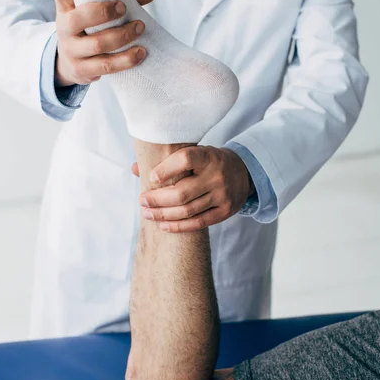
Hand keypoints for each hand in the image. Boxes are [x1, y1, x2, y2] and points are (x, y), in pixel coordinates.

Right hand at [51, 0, 154, 86]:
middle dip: (103, 12)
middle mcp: (63, 28)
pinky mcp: (82, 70)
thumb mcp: (100, 9)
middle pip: (77, 19)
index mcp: (66, 7)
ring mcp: (71, 51)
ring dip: (122, 36)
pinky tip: (141, 53)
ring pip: (97, 44)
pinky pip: (106, 65)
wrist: (72, 63)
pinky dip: (126, 59)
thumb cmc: (91, 28)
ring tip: (140, 27)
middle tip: (123, 7)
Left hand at [135, 146, 254, 232]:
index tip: (151, 177)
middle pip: (182, 192)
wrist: (244, 172)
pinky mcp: (225, 211)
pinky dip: (178, 226)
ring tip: (148, 214)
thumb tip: (135, 169)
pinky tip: (163, 225)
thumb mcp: (195, 153)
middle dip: (157, 199)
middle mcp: (217, 176)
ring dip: (163, 215)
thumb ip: (167, 160)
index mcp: (208, 156)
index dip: (166, 169)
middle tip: (142, 201)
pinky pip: (198, 223)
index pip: (185, 159)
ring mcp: (222, 195)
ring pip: (187, 210)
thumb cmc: (209, 161)